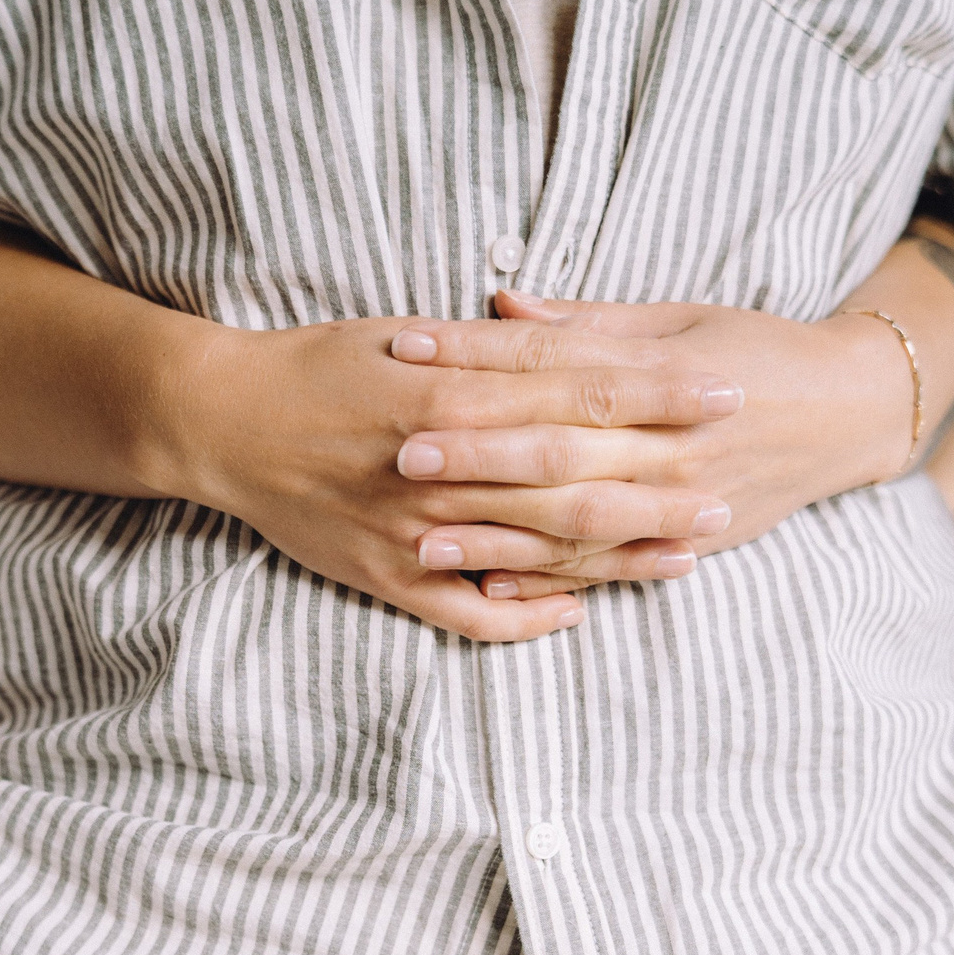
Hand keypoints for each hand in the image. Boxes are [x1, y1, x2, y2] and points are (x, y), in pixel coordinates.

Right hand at [157, 316, 741, 640]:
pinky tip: (578, 612)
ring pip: (540, 553)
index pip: (585, 392)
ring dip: (616, 556)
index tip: (725, 393)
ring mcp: (419, 530)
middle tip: (729, 490)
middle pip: (579, 478)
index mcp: (459, 393)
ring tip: (684, 556)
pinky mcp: (390, 577)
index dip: (660, 397)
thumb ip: (490, 348)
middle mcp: (447, 465)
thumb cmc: (318, 366)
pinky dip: (530, 618)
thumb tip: (563, 336)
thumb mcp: (408, 336)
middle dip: (661, 485)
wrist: (224, 422)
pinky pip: (474, 614)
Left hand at [383, 291, 917, 597]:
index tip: (406, 348)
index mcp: (661, 371)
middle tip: (401, 452)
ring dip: (497, 534)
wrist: (850, 410)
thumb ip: (587, 321)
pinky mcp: (691, 543)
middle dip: (476, 453)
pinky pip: (610, 569)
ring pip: (576, 521)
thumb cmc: (755, 348)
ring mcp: (681, 499)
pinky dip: (551, 581)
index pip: (551, 361)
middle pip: (558, 447)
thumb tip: (499, 301)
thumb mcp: (677, 317)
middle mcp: (670, 440)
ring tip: (421, 539)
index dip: (476, 354)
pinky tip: (491, 586)